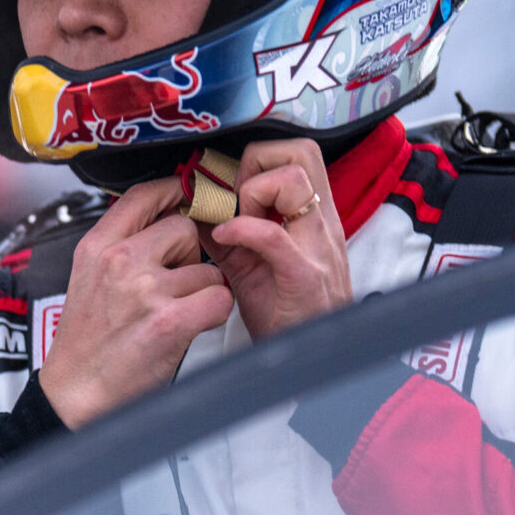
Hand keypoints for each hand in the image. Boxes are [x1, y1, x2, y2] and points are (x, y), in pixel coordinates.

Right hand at [40, 178, 232, 428]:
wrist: (75, 392)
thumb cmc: (85, 341)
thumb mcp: (86, 277)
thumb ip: (119, 245)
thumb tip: (161, 216)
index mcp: (97, 246)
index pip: (144, 194)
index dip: (175, 190)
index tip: (187, 195)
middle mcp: (121, 261)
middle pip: (184, 229)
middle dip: (189, 256)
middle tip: (172, 283)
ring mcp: (146, 290)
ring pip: (207, 269)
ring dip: (201, 291)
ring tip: (175, 312)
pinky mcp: (170, 321)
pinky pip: (219, 298)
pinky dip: (213, 313)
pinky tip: (191, 325)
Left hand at [203, 138, 354, 340]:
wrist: (308, 363)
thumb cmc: (282, 315)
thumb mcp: (252, 265)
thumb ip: (228, 234)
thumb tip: (194, 209)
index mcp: (312, 218)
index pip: (297, 154)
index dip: (258, 160)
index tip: (233, 188)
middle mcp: (320, 224)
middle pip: (301, 151)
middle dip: (259, 162)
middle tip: (235, 197)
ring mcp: (316, 248)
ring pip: (293, 180)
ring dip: (253, 192)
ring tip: (235, 221)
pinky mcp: (303, 277)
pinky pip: (272, 235)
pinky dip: (241, 229)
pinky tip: (224, 238)